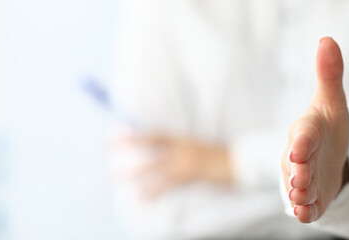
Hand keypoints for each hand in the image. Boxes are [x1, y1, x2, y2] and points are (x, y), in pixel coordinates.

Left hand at [115, 133, 231, 198]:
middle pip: (150, 148)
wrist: (240, 162)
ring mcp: (186, 163)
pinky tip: (142, 197)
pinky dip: (153, 191)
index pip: (155, 134)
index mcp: (184, 139)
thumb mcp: (200, 147)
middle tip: (108, 151)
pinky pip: (167, 185)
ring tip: (117, 177)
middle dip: (129, 149)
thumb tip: (169, 151)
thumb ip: (184, 148)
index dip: (136, 134)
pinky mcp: (191, 177)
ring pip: (154, 167)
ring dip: (135, 173)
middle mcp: (182, 148)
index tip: (117, 135)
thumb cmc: (221, 156)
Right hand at [281, 37, 348, 222]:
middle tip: (300, 178)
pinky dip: (306, 211)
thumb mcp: (332, 102)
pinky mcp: (311, 198)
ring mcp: (304, 180)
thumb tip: (327, 39)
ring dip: (300, 194)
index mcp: (304, 132)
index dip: (300, 143)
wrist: (330, 157)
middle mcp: (299, 158)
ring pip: (298, 188)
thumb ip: (329, 74)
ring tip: (303, 197)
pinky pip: (306, 207)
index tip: (299, 149)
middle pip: (295, 165)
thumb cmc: (327, 129)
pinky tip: (307, 213)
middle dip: (298, 172)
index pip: (301, 136)